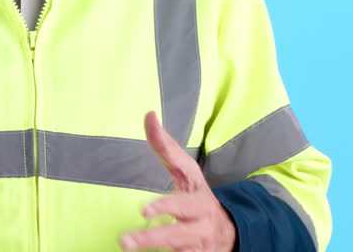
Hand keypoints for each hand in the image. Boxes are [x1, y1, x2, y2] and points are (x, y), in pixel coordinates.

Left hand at [119, 111, 235, 251]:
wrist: (228, 232)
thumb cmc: (198, 196)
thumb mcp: (187, 173)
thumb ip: (166, 148)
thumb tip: (149, 115)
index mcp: (199, 203)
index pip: (183, 205)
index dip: (166, 207)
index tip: (144, 210)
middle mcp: (199, 228)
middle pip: (176, 235)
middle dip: (153, 238)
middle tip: (124, 240)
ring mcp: (196, 248)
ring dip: (151, 249)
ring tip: (125, 246)